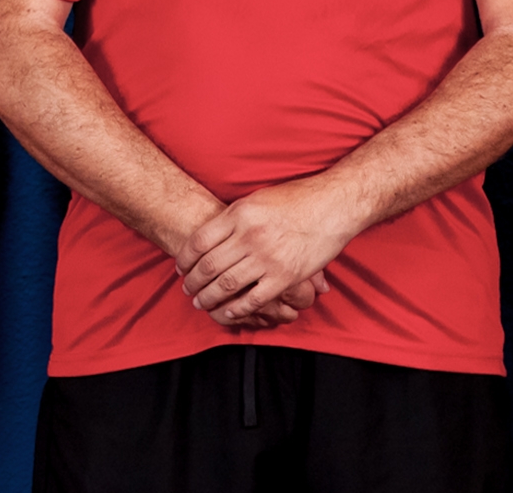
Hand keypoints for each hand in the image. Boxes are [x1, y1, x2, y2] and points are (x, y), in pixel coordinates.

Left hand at [178, 179, 357, 327]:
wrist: (332, 205)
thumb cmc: (295, 199)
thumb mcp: (256, 199)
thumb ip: (233, 217)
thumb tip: (210, 234)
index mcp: (239, 214)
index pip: (200, 241)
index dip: (185, 258)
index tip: (180, 267)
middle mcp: (249, 236)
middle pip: (209, 266)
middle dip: (193, 282)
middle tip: (187, 289)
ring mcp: (267, 258)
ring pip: (226, 285)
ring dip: (209, 298)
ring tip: (201, 303)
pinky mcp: (285, 277)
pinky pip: (254, 299)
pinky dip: (237, 309)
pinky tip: (228, 312)